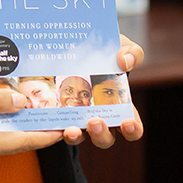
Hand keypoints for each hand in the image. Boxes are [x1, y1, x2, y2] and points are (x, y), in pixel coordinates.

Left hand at [62, 33, 144, 147]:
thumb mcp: (119, 47)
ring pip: (79, 137)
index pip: (132, 127)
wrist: (71, 43)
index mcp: (119, 106)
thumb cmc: (103, 51)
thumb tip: (125, 61)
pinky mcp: (55, 112)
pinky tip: (51, 121)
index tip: (127, 122)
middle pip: (105, 138)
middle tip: (95, 121)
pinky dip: (54, 126)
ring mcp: (76, 116)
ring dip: (77, 136)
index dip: (132, 129)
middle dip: (101, 134)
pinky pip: (55, 125)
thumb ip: (130, 52)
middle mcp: (98, 116)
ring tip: (71, 129)